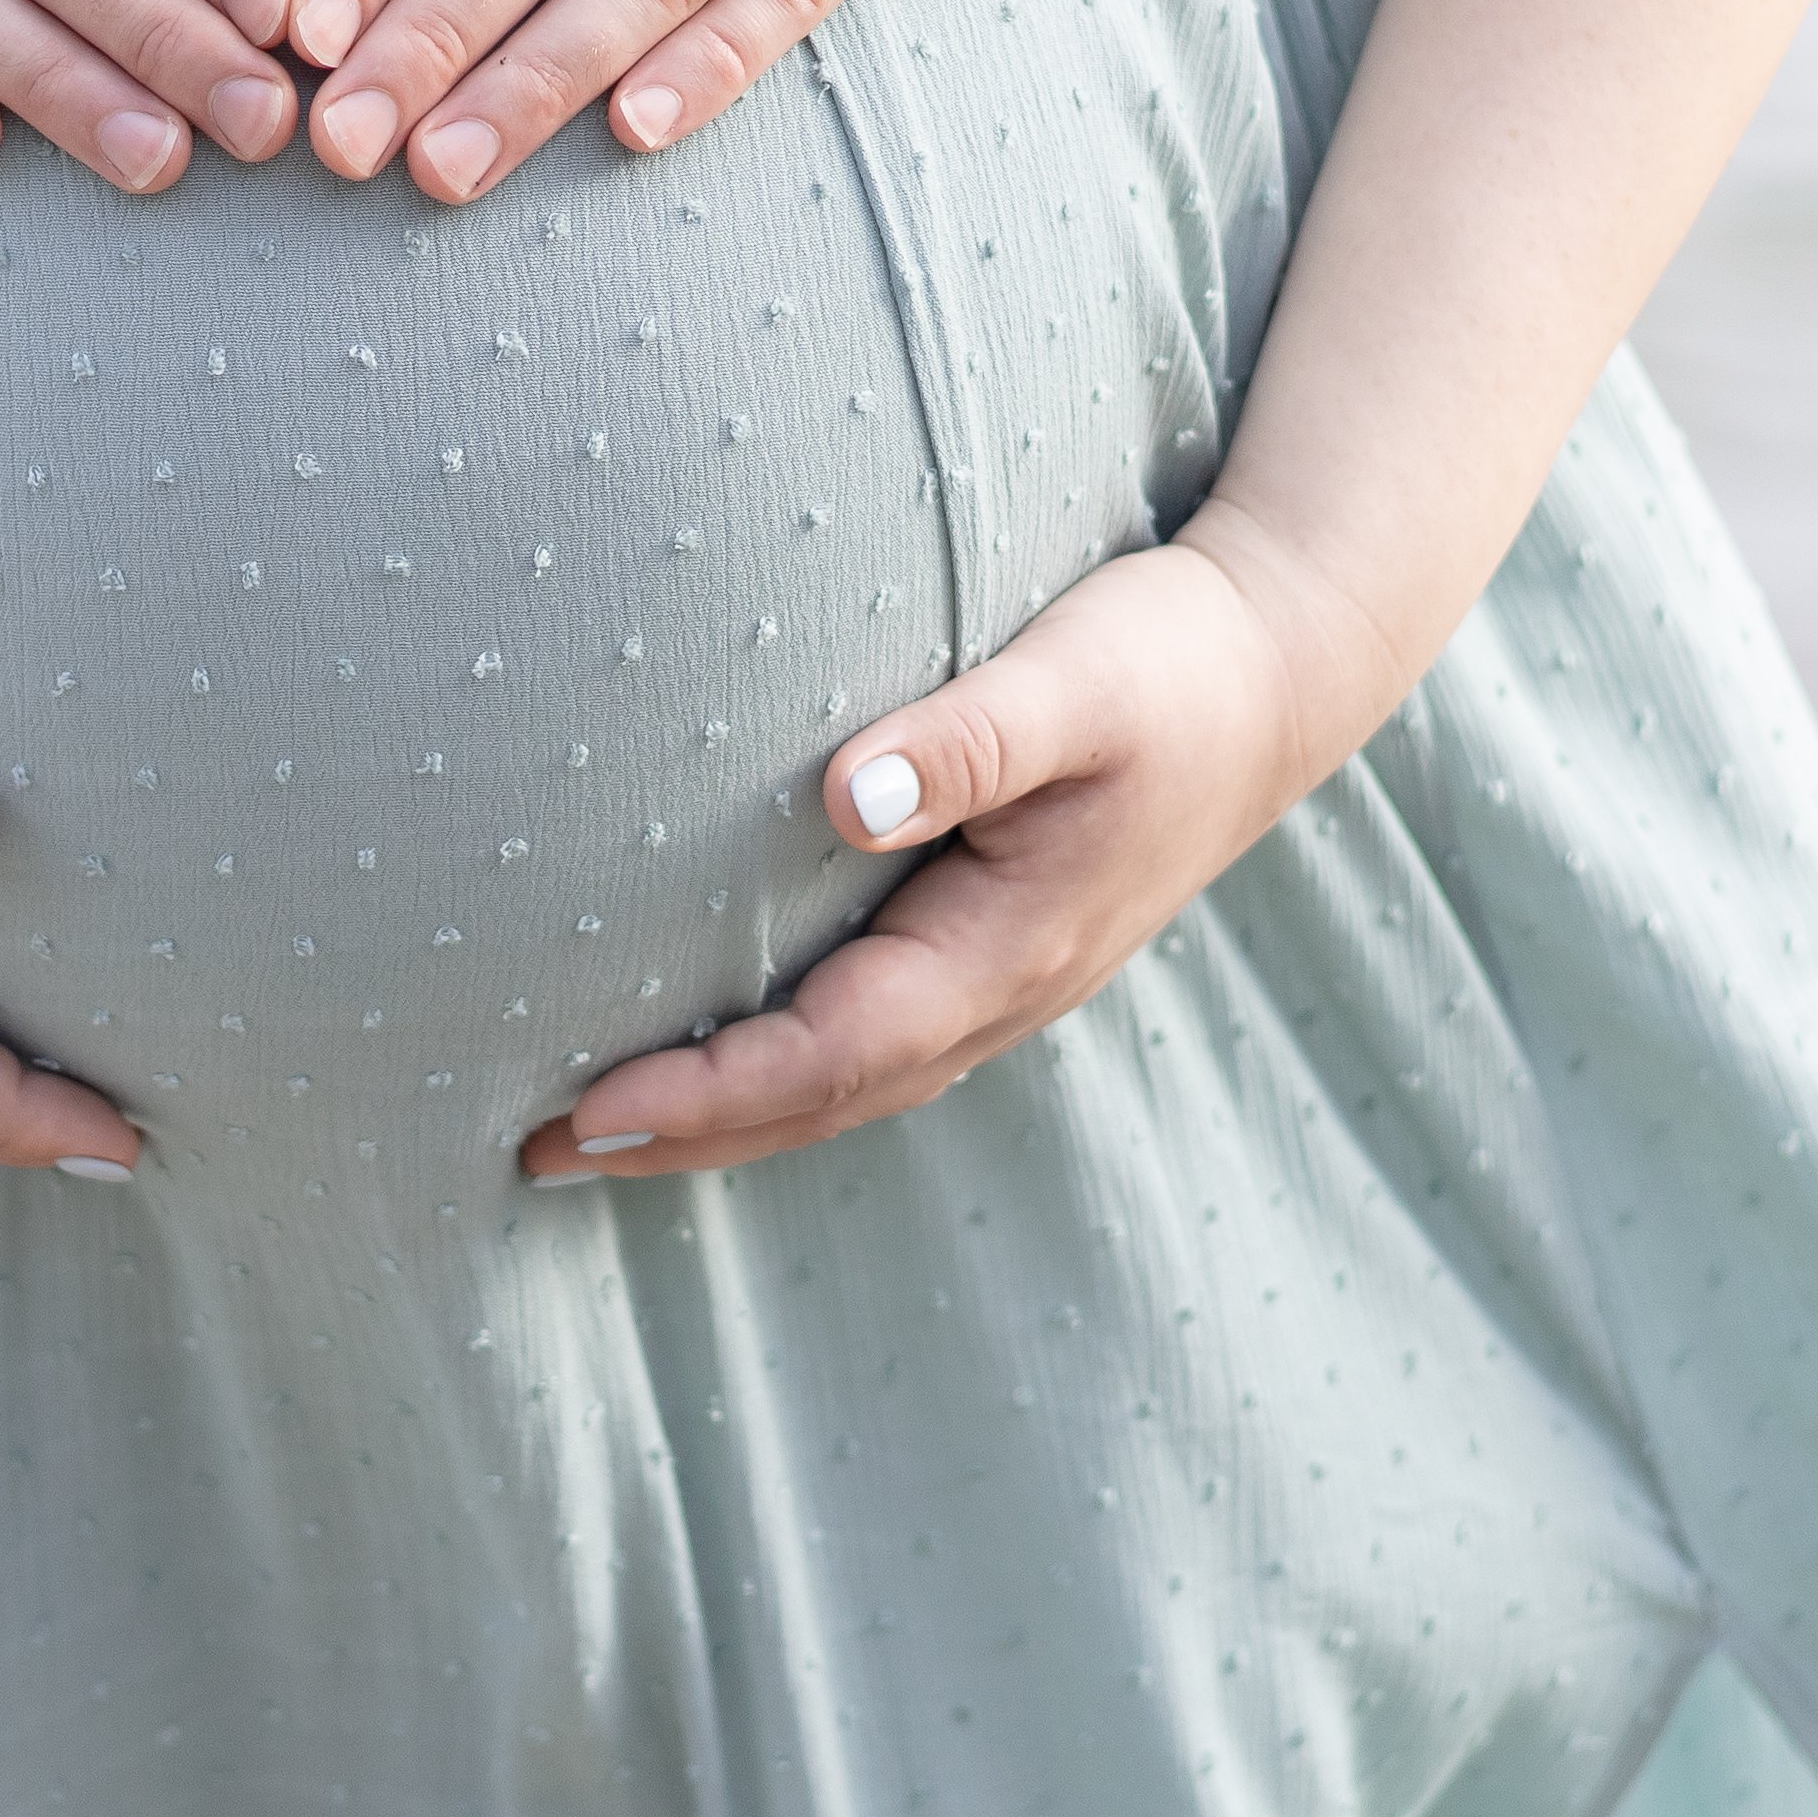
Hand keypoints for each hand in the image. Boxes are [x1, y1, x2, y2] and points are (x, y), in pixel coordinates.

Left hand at [517, 527, 1411, 1181]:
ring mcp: (1005, 981)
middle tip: (537, 1153)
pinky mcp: (996, 948)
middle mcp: (1004, 989)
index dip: (709, 1092)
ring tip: (593, 1136)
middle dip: (684, 1138)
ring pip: (848, 1085)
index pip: (833, 1050)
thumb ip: (963, 742)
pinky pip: (872, 1044)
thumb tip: (843, 796)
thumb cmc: (1169, 663)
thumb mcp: (1072, 680)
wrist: (1281, 674)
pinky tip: (713, 1065)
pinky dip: (782, 1076)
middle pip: (825, 1100)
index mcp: (1009, 944)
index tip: (589, 1108)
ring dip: (725, 1121)